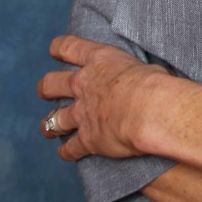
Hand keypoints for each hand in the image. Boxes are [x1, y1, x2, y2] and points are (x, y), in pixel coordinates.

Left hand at [38, 34, 167, 161]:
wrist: (149, 109)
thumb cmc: (155, 83)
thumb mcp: (143, 65)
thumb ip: (133, 73)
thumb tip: (142, 79)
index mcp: (99, 60)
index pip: (69, 47)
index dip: (58, 48)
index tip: (54, 50)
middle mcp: (84, 85)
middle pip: (51, 84)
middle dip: (46, 88)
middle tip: (46, 90)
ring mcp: (82, 113)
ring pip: (53, 119)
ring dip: (49, 124)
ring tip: (48, 127)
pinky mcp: (87, 139)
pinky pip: (70, 148)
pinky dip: (67, 152)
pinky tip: (66, 153)